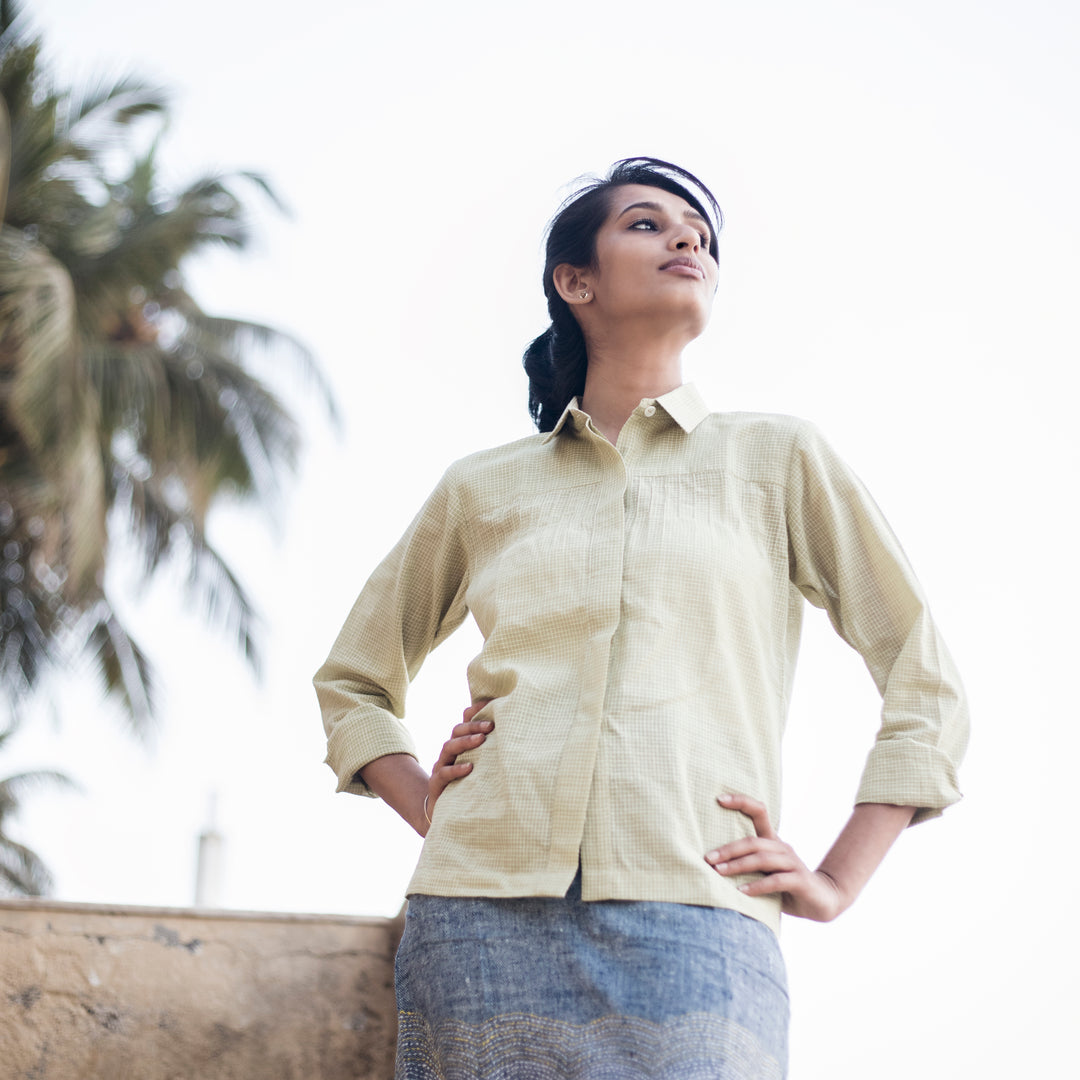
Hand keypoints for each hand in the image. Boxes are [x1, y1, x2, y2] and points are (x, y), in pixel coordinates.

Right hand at [426, 700, 492, 825]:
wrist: (445, 815)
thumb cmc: (469, 787)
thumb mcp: (481, 768)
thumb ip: (492, 752)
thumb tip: (519, 737)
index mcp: (461, 746)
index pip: (466, 722)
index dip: (475, 711)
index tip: (492, 703)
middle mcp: (450, 753)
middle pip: (457, 731)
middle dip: (473, 725)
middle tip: (491, 725)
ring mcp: (441, 767)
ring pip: (449, 747)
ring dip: (465, 742)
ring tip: (481, 739)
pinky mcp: (437, 785)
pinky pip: (444, 773)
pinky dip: (456, 769)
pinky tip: (469, 768)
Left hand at [705, 792, 844, 921]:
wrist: (823, 900)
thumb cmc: (786, 886)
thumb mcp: (765, 871)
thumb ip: (747, 865)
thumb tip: (712, 863)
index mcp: (773, 840)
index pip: (759, 812)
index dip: (741, 802)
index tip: (719, 799)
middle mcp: (782, 848)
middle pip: (753, 842)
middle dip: (728, 849)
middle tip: (708, 858)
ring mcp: (793, 863)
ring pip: (762, 859)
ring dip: (738, 865)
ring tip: (719, 872)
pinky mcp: (800, 881)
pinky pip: (776, 881)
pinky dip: (757, 886)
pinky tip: (741, 892)